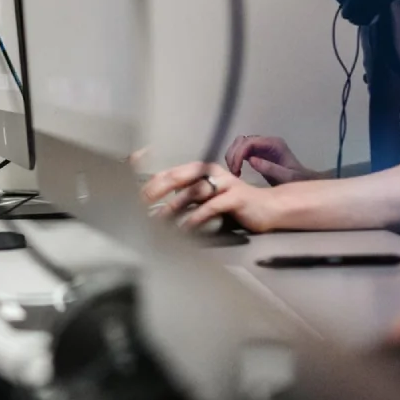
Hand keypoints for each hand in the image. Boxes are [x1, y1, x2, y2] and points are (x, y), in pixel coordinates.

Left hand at [140, 161, 284, 232]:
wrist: (268, 208)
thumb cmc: (233, 205)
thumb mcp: (206, 199)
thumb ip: (186, 199)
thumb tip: (158, 210)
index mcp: (200, 170)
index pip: (169, 172)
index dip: (150, 182)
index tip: (132, 196)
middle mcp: (211, 172)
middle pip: (177, 177)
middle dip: (155, 191)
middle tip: (138, 205)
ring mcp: (224, 183)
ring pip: (193, 192)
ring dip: (173, 208)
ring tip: (158, 222)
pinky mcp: (236, 197)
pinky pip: (211, 206)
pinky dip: (196, 218)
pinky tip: (185, 228)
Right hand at [225, 135, 321, 184]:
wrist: (303, 181)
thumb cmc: (297, 180)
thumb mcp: (286, 177)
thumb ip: (270, 168)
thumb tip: (251, 160)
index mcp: (274, 144)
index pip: (250, 142)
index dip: (239, 153)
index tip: (236, 170)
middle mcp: (267, 141)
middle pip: (242, 140)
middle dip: (233, 155)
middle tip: (233, 172)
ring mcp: (261, 146)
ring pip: (239, 144)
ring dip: (232, 156)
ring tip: (234, 173)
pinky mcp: (258, 153)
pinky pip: (241, 151)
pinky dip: (235, 159)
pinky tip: (237, 171)